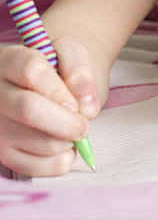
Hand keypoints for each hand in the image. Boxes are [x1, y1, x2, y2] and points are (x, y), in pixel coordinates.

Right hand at [0, 37, 99, 176]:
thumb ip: (81, 72)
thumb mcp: (72, 55)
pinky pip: (31, 166)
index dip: (60, 90)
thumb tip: (86, 107)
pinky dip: (57, 162)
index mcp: (11, 60)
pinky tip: (64, 147)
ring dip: (64, 141)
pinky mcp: (1, 152)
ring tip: (73, 131)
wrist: (50, 85)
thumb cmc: (60, 68)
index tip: (77, 102)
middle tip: (84, 126)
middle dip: (66, 122)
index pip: (33, 71)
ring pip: (32, 140)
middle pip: (29, 108)